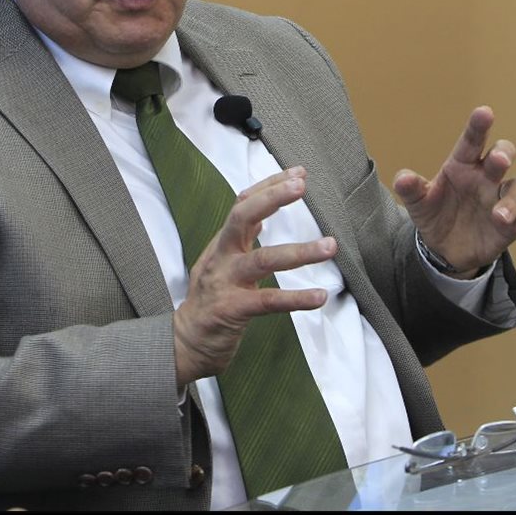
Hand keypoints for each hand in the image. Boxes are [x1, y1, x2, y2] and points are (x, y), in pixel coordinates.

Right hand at [172, 166, 337, 386]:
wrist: (186, 341)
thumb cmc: (210, 300)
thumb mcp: (222, 262)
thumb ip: (242, 240)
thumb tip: (263, 217)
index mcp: (223, 244)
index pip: (243, 204)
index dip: (269, 186)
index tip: (298, 173)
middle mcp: (222, 256)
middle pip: (242, 217)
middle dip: (271, 198)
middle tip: (301, 186)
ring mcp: (225, 282)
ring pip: (262, 260)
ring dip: (299, 252)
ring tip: (330, 246)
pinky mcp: (232, 310)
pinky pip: (268, 301)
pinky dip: (295, 298)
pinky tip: (319, 296)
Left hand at [393, 106, 515, 277]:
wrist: (445, 249)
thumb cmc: (434, 214)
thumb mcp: (418, 203)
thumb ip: (411, 189)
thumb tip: (403, 178)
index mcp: (462, 165)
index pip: (471, 141)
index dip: (478, 126)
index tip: (484, 112)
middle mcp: (485, 176)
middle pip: (503, 154)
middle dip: (503, 154)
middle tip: (498, 160)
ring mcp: (502, 197)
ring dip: (513, 199)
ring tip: (499, 217)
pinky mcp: (515, 220)